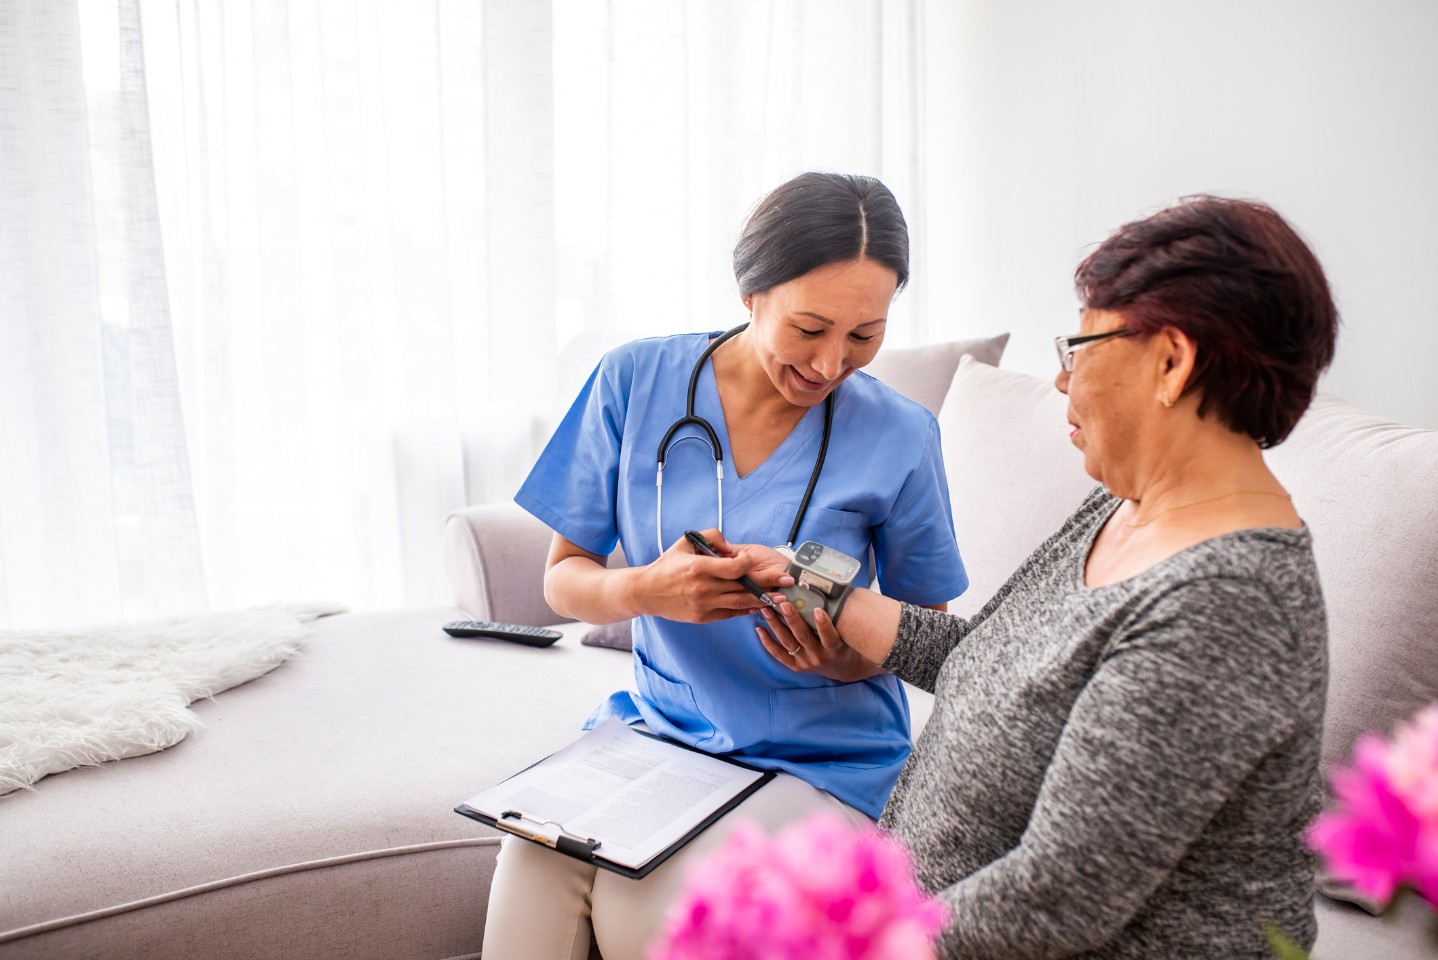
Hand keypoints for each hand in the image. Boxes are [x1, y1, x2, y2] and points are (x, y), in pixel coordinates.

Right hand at [633, 529, 791, 623]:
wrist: (646, 592)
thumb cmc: (668, 564)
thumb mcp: (686, 542)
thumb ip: (712, 536)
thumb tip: (733, 548)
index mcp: (700, 568)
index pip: (735, 567)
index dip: (748, 562)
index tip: (751, 558)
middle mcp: (704, 588)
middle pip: (743, 586)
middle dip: (769, 583)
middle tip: (788, 580)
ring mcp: (704, 605)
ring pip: (741, 603)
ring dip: (764, 600)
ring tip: (782, 597)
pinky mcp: (703, 618)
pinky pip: (731, 613)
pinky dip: (746, 609)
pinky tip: (760, 605)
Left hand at [756, 596, 882, 682]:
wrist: (843, 668)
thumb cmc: (846, 643)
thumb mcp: (848, 633)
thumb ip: (840, 616)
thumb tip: (833, 588)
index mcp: (835, 649)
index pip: (830, 637)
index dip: (823, 624)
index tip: (817, 609)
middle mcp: (820, 657)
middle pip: (804, 637)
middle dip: (793, 619)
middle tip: (784, 603)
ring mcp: (806, 662)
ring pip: (788, 642)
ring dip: (776, 625)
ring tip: (766, 609)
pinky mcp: (796, 666)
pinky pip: (779, 654)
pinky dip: (767, 642)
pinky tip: (759, 628)